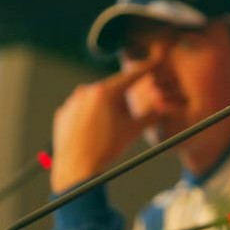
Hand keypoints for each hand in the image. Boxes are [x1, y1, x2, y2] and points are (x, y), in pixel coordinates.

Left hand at [50, 62, 158, 193]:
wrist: (76, 168)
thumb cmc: (106, 149)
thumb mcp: (134, 130)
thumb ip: (151, 115)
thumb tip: (166, 108)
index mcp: (105, 92)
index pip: (131, 77)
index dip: (146, 69)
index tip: (155, 62)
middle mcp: (86, 91)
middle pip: (113, 90)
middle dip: (122, 102)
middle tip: (125, 122)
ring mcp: (72, 102)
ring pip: (97, 100)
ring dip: (106, 110)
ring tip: (107, 133)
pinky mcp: (63, 113)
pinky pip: (82, 110)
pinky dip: (91, 117)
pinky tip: (94, 133)